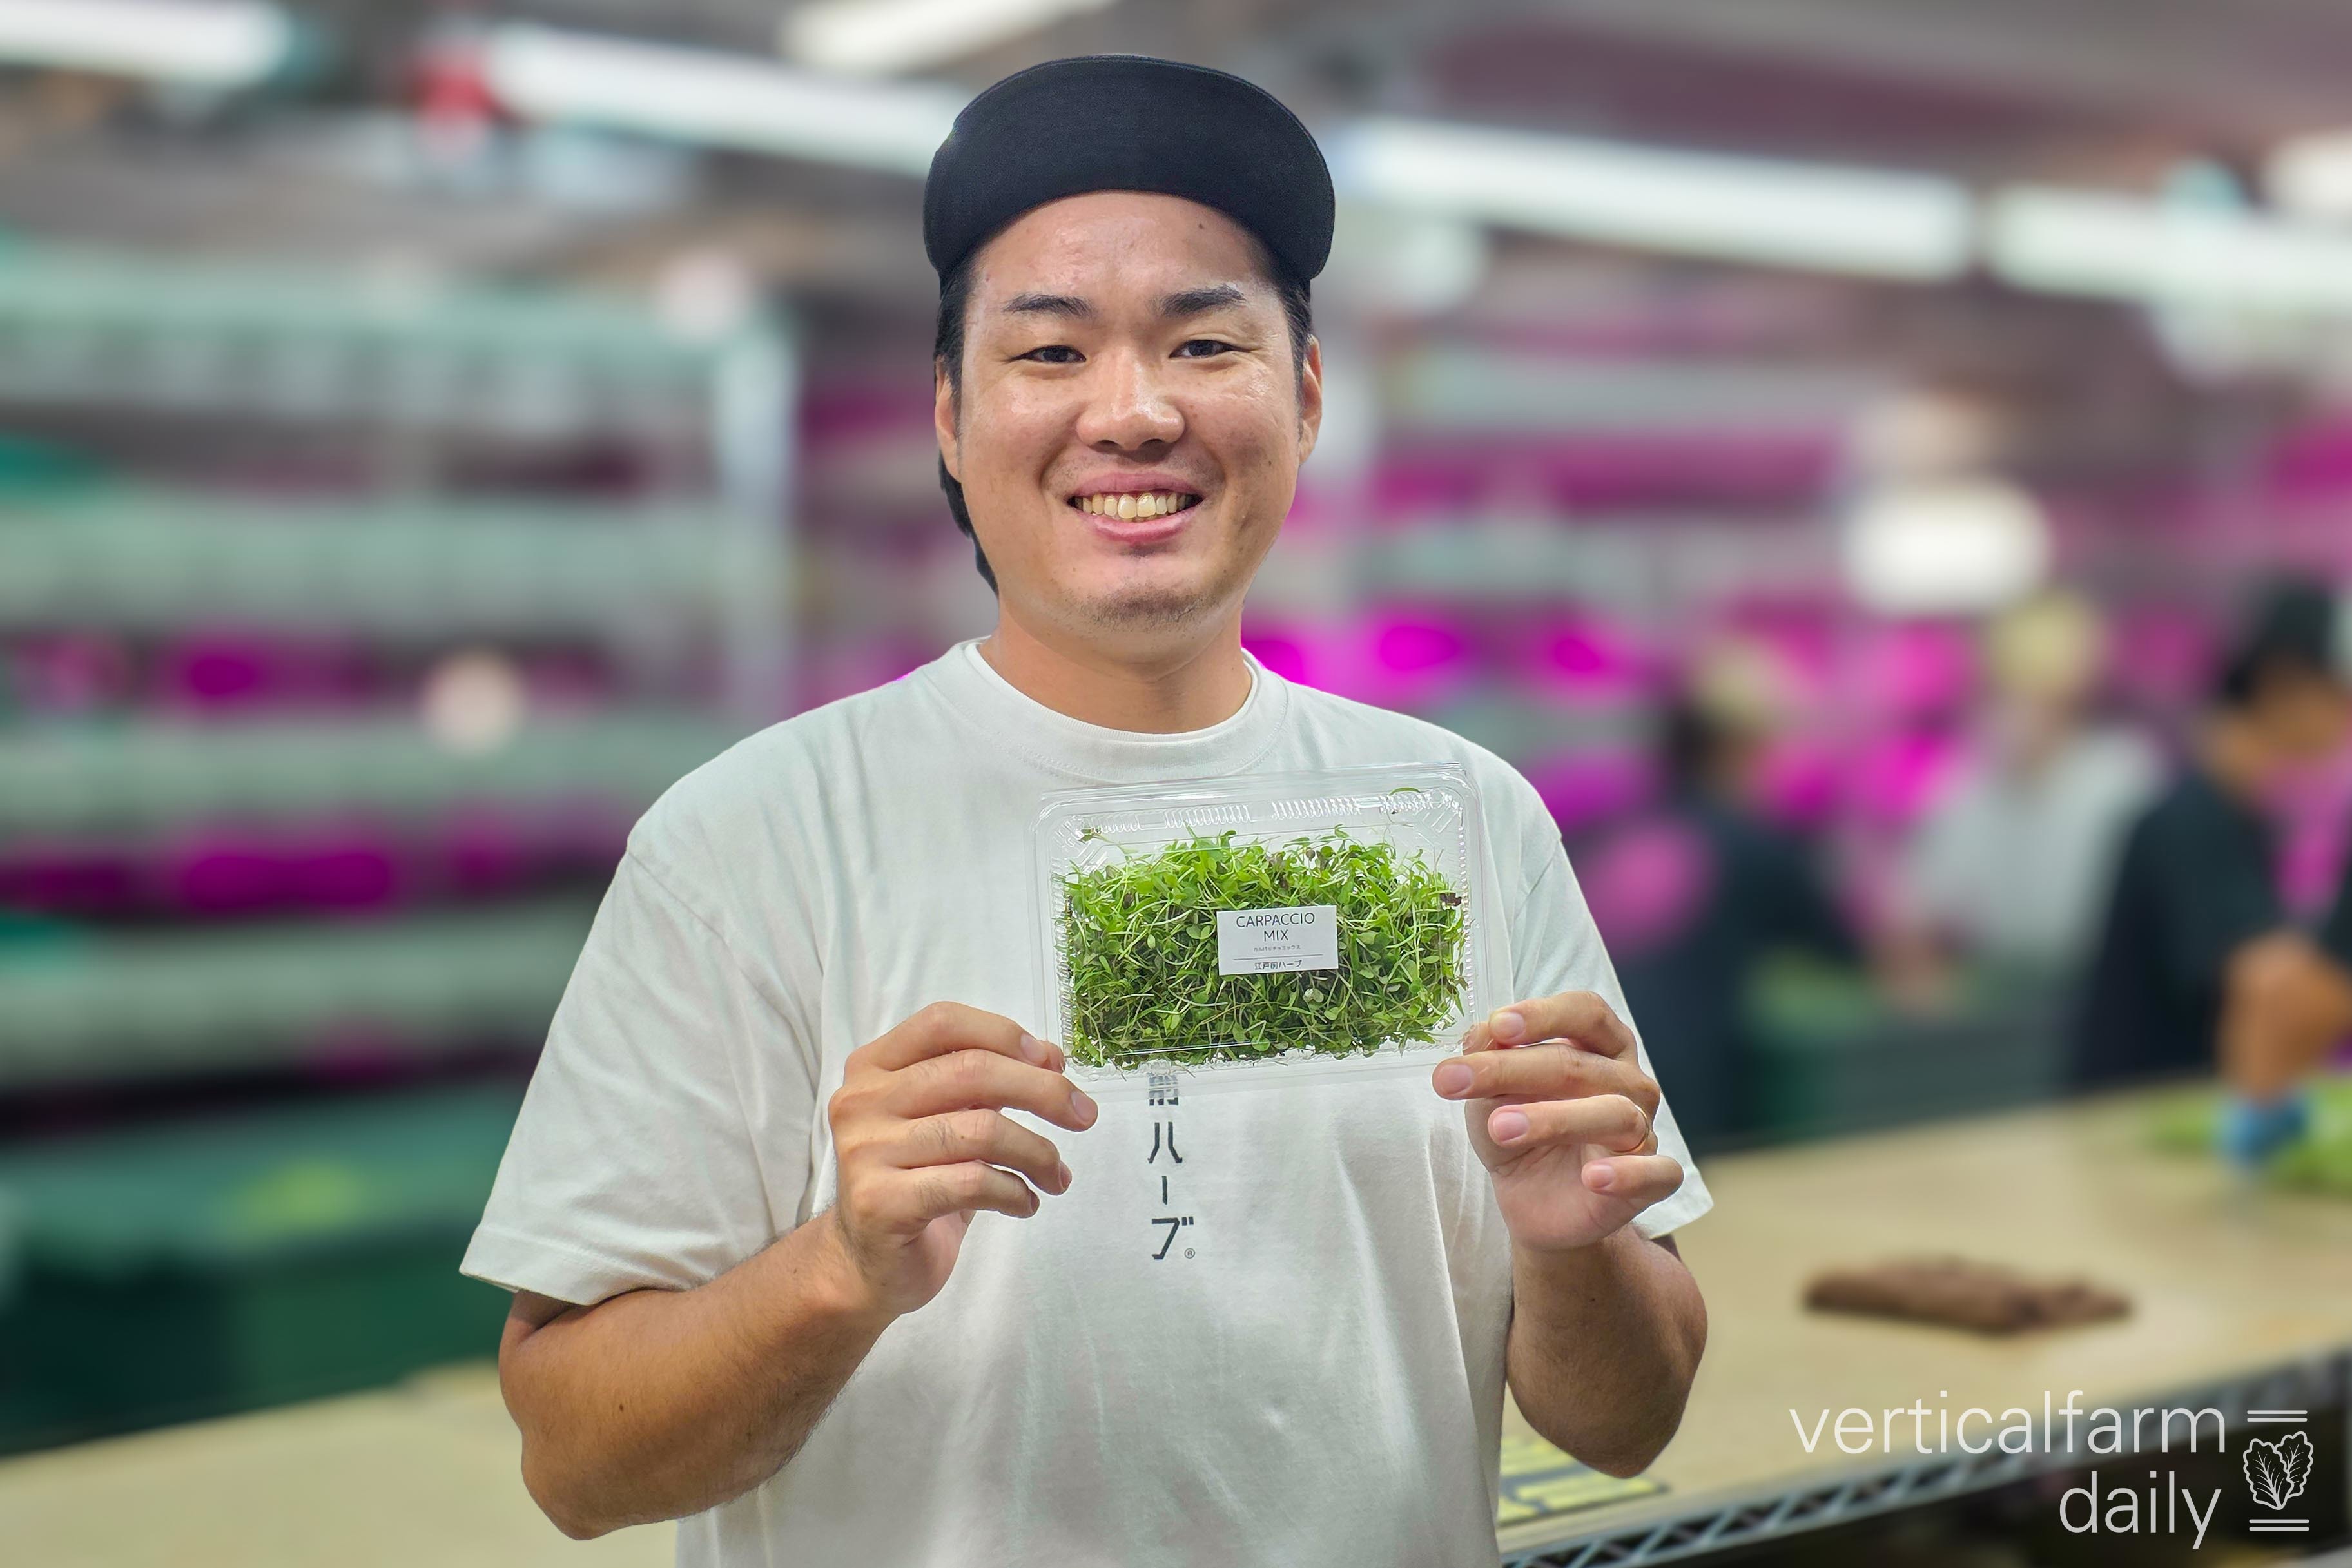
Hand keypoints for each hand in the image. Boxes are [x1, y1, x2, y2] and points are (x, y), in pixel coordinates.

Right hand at [824, 1001, 1097, 1318]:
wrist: (869, 1266)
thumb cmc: (917, 1182)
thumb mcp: (951, 1121)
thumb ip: (990, 1082)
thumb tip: (1052, 1058)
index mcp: (873, 1067)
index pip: (943, 1023)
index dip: (1003, 1034)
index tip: (1050, 1062)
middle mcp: (861, 1101)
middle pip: (971, 1071)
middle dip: (1043, 1091)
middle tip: (1085, 1116)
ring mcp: (866, 1152)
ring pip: (981, 1130)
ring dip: (1037, 1153)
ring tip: (1056, 1176)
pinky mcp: (881, 1203)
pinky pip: (972, 1183)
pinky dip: (1015, 1192)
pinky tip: (1026, 1203)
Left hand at [1432, 991, 1683, 1253]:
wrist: (1535, 1204)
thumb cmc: (1519, 1133)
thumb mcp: (1490, 1095)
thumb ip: (1488, 1060)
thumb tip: (1480, 1032)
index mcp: (1597, 1047)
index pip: (1584, 1013)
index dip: (1544, 1015)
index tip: (1498, 1025)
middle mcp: (1628, 1081)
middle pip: (1580, 1065)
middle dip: (1514, 1069)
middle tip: (1456, 1080)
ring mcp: (1643, 1130)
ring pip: (1614, 1114)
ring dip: (1555, 1118)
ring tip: (1501, 1127)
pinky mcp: (1651, 1180)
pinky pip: (1657, 1172)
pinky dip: (1628, 1174)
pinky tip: (1592, 1177)